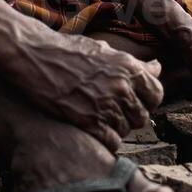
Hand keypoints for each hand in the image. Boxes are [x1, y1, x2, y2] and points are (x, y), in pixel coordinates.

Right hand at [10, 32, 164, 150]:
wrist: (34, 55)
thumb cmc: (67, 50)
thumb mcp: (104, 50)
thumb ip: (133, 64)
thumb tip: (157, 67)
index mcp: (128, 67)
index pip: (156, 94)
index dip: (146, 100)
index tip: (133, 101)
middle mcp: (121, 86)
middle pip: (143, 116)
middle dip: (130, 116)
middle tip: (113, 112)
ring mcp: (105, 104)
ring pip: (126, 130)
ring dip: (115, 128)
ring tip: (99, 118)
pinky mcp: (88, 121)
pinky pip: (111, 142)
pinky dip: (105, 139)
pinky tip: (92, 129)